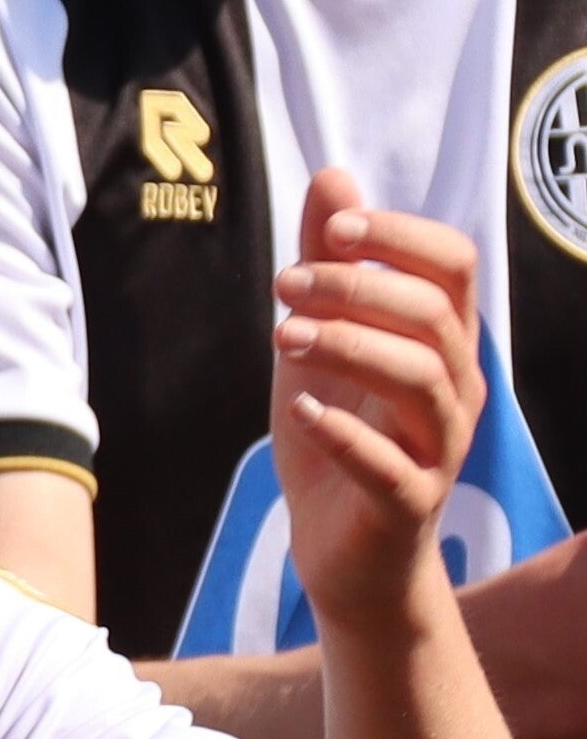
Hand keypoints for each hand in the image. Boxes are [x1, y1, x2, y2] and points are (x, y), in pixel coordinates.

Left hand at [271, 169, 484, 629]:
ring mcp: (440, 448)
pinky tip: (304, 414)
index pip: (452, 265)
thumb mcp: (318, 347)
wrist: (347, 559)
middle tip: (284, 286)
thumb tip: (333, 179)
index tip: (335, 227)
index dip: (399, 236)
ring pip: (420, 379)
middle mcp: (456, 389)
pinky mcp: (410, 505)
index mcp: (442, 344)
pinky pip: (392, 466)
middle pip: (433, 314)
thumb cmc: (339, 444)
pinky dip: (346, 434)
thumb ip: (326, 269)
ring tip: (283, 338)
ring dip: (347, 346)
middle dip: (357, 288)